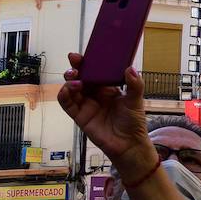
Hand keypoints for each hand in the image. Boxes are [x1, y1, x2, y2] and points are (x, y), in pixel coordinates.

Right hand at [57, 54, 156, 181]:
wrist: (129, 144)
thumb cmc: (134, 122)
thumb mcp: (136, 101)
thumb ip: (135, 84)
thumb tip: (130, 68)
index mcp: (108, 88)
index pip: (95, 72)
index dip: (88, 63)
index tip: (82, 55)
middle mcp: (95, 94)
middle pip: (81, 77)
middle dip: (76, 68)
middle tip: (75, 63)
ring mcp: (86, 104)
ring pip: (71, 89)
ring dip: (70, 81)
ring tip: (76, 80)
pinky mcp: (79, 116)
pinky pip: (67, 104)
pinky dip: (63, 95)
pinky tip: (67, 90)